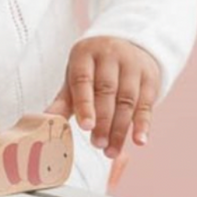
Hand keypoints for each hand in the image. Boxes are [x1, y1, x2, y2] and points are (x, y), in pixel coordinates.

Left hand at [46, 36, 160, 158]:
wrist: (125, 46)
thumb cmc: (93, 68)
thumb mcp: (75, 77)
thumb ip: (63, 99)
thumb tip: (46, 120)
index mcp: (85, 54)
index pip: (84, 80)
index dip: (84, 105)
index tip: (85, 127)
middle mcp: (110, 56)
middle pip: (107, 92)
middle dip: (103, 121)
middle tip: (97, 145)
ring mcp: (132, 65)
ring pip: (127, 100)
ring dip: (120, 128)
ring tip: (111, 150)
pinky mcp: (150, 77)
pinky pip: (146, 103)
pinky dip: (143, 124)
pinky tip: (139, 141)